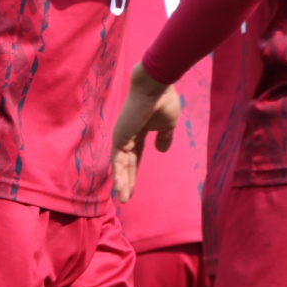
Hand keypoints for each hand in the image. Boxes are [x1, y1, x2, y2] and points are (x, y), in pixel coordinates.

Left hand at [110, 64, 179, 201]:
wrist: (157, 86)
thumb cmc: (164, 102)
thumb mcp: (168, 125)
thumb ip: (164, 138)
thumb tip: (162, 150)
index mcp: (138, 133)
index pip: (134, 157)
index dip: (133, 173)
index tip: (133, 188)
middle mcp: (127, 136)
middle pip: (126, 164)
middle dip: (126, 181)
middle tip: (126, 198)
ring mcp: (121, 136)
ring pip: (120, 165)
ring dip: (122, 183)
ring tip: (124, 199)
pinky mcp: (119, 137)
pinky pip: (118, 160)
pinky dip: (119, 175)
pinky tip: (121, 188)